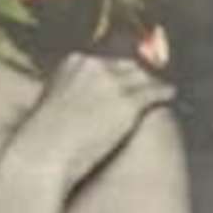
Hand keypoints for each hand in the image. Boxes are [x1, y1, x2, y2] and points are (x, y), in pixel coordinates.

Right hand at [15, 49, 172, 180]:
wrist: (44, 151)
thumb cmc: (43, 136)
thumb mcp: (52, 102)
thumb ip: (70, 92)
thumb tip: (80, 101)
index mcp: (74, 63)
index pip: (106, 62)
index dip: (119, 73)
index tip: (125, 80)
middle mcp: (94, 67)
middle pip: (128, 66)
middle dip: (139, 77)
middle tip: (148, 85)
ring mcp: (112, 83)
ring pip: (143, 78)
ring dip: (152, 84)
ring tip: (160, 91)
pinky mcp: (128, 102)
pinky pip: (154, 92)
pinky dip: (164, 92)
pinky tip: (170, 95)